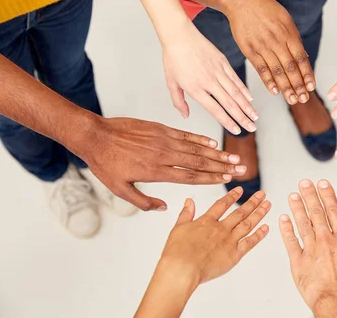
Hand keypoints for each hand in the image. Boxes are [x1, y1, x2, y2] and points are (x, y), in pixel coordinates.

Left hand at [75, 115, 246, 210]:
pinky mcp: (160, 129)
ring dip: (217, 153)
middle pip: (200, 162)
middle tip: (240, 168)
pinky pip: (185, 135)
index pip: (190, 177)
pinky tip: (213, 144)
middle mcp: (164, 155)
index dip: (211, 179)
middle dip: (222, 166)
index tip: (227, 180)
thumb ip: (143, 201)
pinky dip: (200, 139)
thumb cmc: (106, 164)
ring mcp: (164, 140)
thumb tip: (164, 208)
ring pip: (196, 148)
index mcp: (156, 172)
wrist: (95, 135)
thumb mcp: (120, 189)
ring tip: (233, 157)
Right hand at [161, 187, 270, 283]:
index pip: (222, 204)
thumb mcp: (178, 228)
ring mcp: (229, 240)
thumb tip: (189, 201)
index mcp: (207, 221)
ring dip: (259, 213)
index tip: (241, 190)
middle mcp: (221, 228)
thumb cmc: (177, 252)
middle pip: (240, 212)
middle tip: (262, 194)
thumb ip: (186, 214)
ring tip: (268, 205)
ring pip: (248, 224)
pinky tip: (266, 228)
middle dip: (253, 202)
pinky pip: (250, 242)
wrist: (182, 269)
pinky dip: (259, 235)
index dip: (232, 196)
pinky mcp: (234, 255)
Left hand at [162, 21, 258, 134]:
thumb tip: (185, 115)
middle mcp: (209, 81)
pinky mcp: (223, 62)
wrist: (179, 35)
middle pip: (230, 103)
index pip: (215, 109)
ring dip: (247, 106)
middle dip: (242, 118)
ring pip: (236, 92)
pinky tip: (250, 99)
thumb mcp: (171, 82)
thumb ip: (178, 101)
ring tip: (255, 116)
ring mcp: (218, 71)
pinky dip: (244, 89)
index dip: (227, 122)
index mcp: (195, 88)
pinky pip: (235, 78)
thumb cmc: (173, 58)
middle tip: (252, 128)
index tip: (236, 131)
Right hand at [222, 0, 314, 104]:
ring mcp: (262, 46)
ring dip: (285, 87)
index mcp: (288, 32)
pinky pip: (261, 68)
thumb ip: (294, 39)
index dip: (307, 74)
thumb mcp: (285, 19)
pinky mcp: (249, 50)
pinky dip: (268, 81)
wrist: (241, 0)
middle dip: (298, 85)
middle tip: (304, 99)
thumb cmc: (265, 9)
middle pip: (290, 67)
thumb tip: (305, 59)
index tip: (312, 87)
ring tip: (292, 100)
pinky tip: (275, 91)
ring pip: (276, 71)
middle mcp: (276, 40)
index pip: (300, 58)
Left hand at [279, 179, 336, 316]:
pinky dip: (286, 229)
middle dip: (310, 196)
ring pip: (302, 224)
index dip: (328, 195)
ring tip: (293, 195)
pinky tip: (283, 219)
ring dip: (297, 208)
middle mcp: (326, 242)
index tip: (322, 183)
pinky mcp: (298, 263)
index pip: (334, 211)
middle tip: (304, 183)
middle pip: (317, 213)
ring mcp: (311, 251)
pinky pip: (290, 242)